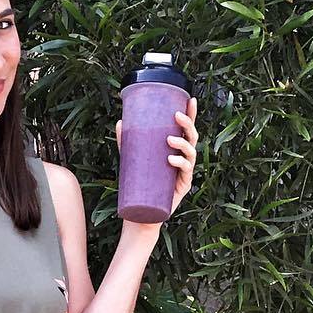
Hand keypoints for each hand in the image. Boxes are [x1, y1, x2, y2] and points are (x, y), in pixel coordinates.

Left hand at [115, 95, 199, 216]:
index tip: (190, 99)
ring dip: (182, 143)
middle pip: (192, 138)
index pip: (186, 130)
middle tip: (176, 115)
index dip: (191, 114)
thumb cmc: (141, 185)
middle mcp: (184, 160)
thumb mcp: (133, 161)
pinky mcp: (183, 186)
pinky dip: (180, 163)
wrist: (143, 214)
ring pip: (191, 153)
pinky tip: (170, 160)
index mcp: (176, 151)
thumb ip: (128, 143)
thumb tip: (120, 122)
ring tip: (168, 140)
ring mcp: (185, 173)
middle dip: (187, 124)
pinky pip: (186, 172)